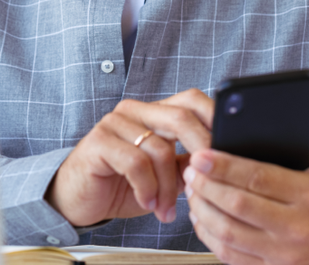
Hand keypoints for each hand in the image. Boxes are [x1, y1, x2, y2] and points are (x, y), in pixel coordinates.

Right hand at [47, 89, 213, 226]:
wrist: (79, 199)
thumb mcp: (164, 175)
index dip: (214, 120)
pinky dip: (147, 189)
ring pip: (160, 148)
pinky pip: (135, 163)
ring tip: (165, 208)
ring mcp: (115, 123)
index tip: (230, 150)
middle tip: (206, 181)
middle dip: (200, 151)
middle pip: (181, 117)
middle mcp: (135, 111)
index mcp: (154, 113)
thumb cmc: (120, 185)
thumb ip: (188, 163)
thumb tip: (222, 162)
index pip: (191, 100)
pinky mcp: (98, 141)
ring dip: (168, 187)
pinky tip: (146, 202)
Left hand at [183, 105, 308, 264]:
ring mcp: (282, 252)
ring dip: (203, 209)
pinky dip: (209, 236)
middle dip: (207, 186)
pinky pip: (231, 255)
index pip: (259, 179)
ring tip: (192, 189)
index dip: (225, 167)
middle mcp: (295, 227)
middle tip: (190, 169)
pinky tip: (202, 216)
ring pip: (229, 232)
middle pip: (238, 205)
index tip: (201, 155)